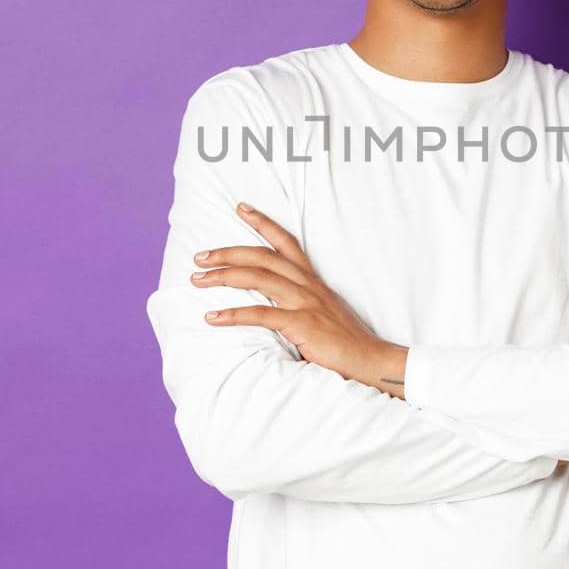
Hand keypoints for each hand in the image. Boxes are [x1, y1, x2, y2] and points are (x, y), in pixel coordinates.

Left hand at [192, 201, 407, 397]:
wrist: (371, 360)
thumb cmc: (345, 342)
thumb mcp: (322, 313)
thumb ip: (300, 303)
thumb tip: (273, 304)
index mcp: (312, 280)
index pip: (286, 242)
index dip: (263, 222)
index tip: (241, 208)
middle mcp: (308, 285)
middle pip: (262, 256)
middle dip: (227, 253)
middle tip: (199, 256)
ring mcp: (305, 303)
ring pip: (258, 278)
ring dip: (223, 276)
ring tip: (197, 280)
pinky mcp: (302, 324)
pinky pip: (261, 314)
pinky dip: (233, 315)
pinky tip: (212, 317)